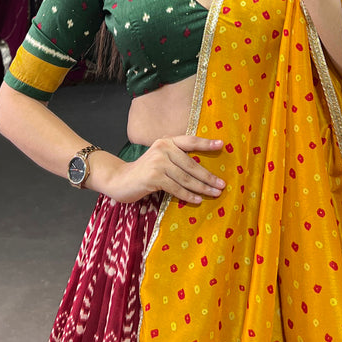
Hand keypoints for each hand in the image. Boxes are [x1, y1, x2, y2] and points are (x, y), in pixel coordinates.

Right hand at [106, 135, 225, 204]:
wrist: (120, 179)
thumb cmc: (144, 171)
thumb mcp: (160, 159)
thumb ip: (176, 158)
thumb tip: (202, 170)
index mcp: (166, 141)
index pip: (190, 141)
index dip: (206, 143)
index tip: (222, 145)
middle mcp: (163, 148)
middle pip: (191, 164)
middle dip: (208, 176)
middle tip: (222, 184)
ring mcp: (158, 162)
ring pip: (185, 178)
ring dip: (202, 187)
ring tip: (214, 193)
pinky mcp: (153, 177)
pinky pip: (176, 188)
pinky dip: (188, 195)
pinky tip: (197, 200)